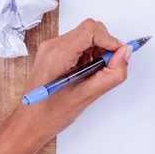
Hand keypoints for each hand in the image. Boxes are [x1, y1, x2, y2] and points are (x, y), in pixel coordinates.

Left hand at [13, 19, 131, 147]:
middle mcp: (53, 45)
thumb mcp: (87, 96)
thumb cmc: (51, 114)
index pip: (90, 30)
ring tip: (94, 74)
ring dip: (98, 51)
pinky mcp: (54, 52)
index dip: (109, 40)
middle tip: (107, 68)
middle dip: (105, 45)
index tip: (118, 56)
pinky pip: (79, 43)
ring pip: (86, 36)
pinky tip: (86, 72)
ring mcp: (52, 47)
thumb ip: (111, 74)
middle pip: (89, 30)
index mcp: (57, 55)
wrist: (29, 123)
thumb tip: (125, 52)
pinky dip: (90, 54)